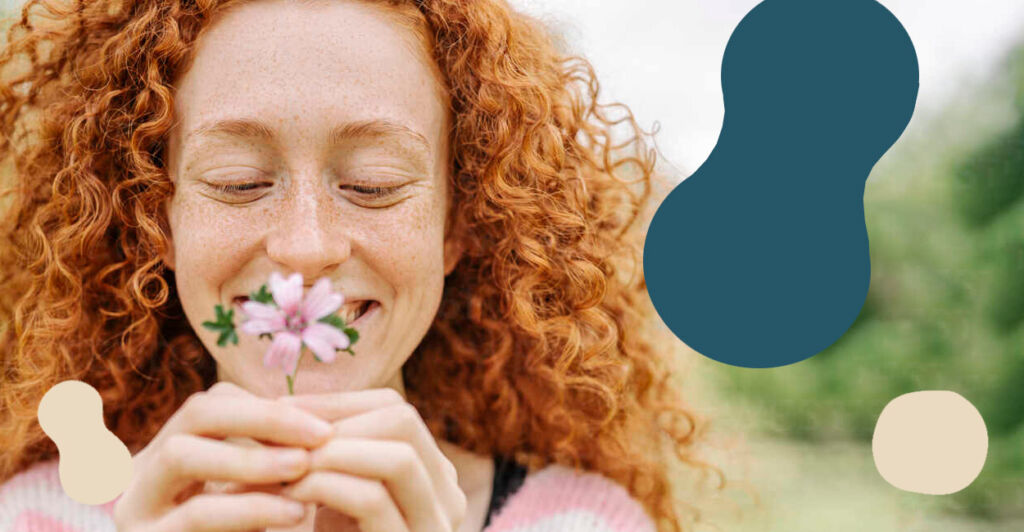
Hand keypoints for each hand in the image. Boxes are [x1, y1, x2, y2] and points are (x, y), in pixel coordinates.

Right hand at [112, 382, 333, 531]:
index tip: (325, 423)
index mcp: (171, 460)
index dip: (270, 406)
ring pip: (181, 454)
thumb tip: (329, 421)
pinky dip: (251, 506)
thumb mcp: (259, 503)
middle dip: (264, 419)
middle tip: (322, 435)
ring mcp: (136, 513)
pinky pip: (195, 514)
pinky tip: (298, 512)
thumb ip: (275, 466)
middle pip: (195, 414)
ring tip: (307, 468)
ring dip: (252, 458)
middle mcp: (143, 479)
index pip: (214, 403)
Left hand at [276, 388, 467, 531]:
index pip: (395, 409)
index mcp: (431, 479)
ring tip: (283, 462)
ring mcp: (437, 528)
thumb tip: (280, 402)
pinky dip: (325, 485)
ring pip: (398, 456)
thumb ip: (325, 457)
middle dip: (334, 420)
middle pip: (404, 420)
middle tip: (277, 432)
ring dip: (330, 451)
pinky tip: (289, 492)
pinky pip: (374, 500)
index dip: (336, 403)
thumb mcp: (331, 502)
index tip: (278, 409)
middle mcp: (447, 500)